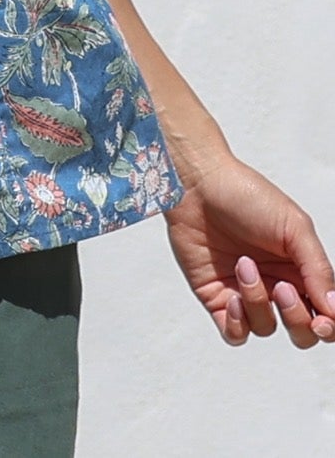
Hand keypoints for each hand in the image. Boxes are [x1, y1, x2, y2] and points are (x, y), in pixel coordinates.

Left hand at [162, 150, 334, 347]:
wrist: (198, 184)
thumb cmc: (246, 195)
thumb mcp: (294, 226)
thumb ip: (317, 268)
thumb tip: (334, 308)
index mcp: (299, 269)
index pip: (325, 314)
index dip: (328, 327)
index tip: (322, 321)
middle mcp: (275, 284)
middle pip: (300, 332)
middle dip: (295, 319)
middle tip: (281, 289)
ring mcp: (245, 293)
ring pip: (265, 328)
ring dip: (257, 302)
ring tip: (243, 265)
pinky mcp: (216, 296)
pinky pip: (233, 334)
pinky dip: (237, 325)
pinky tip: (233, 298)